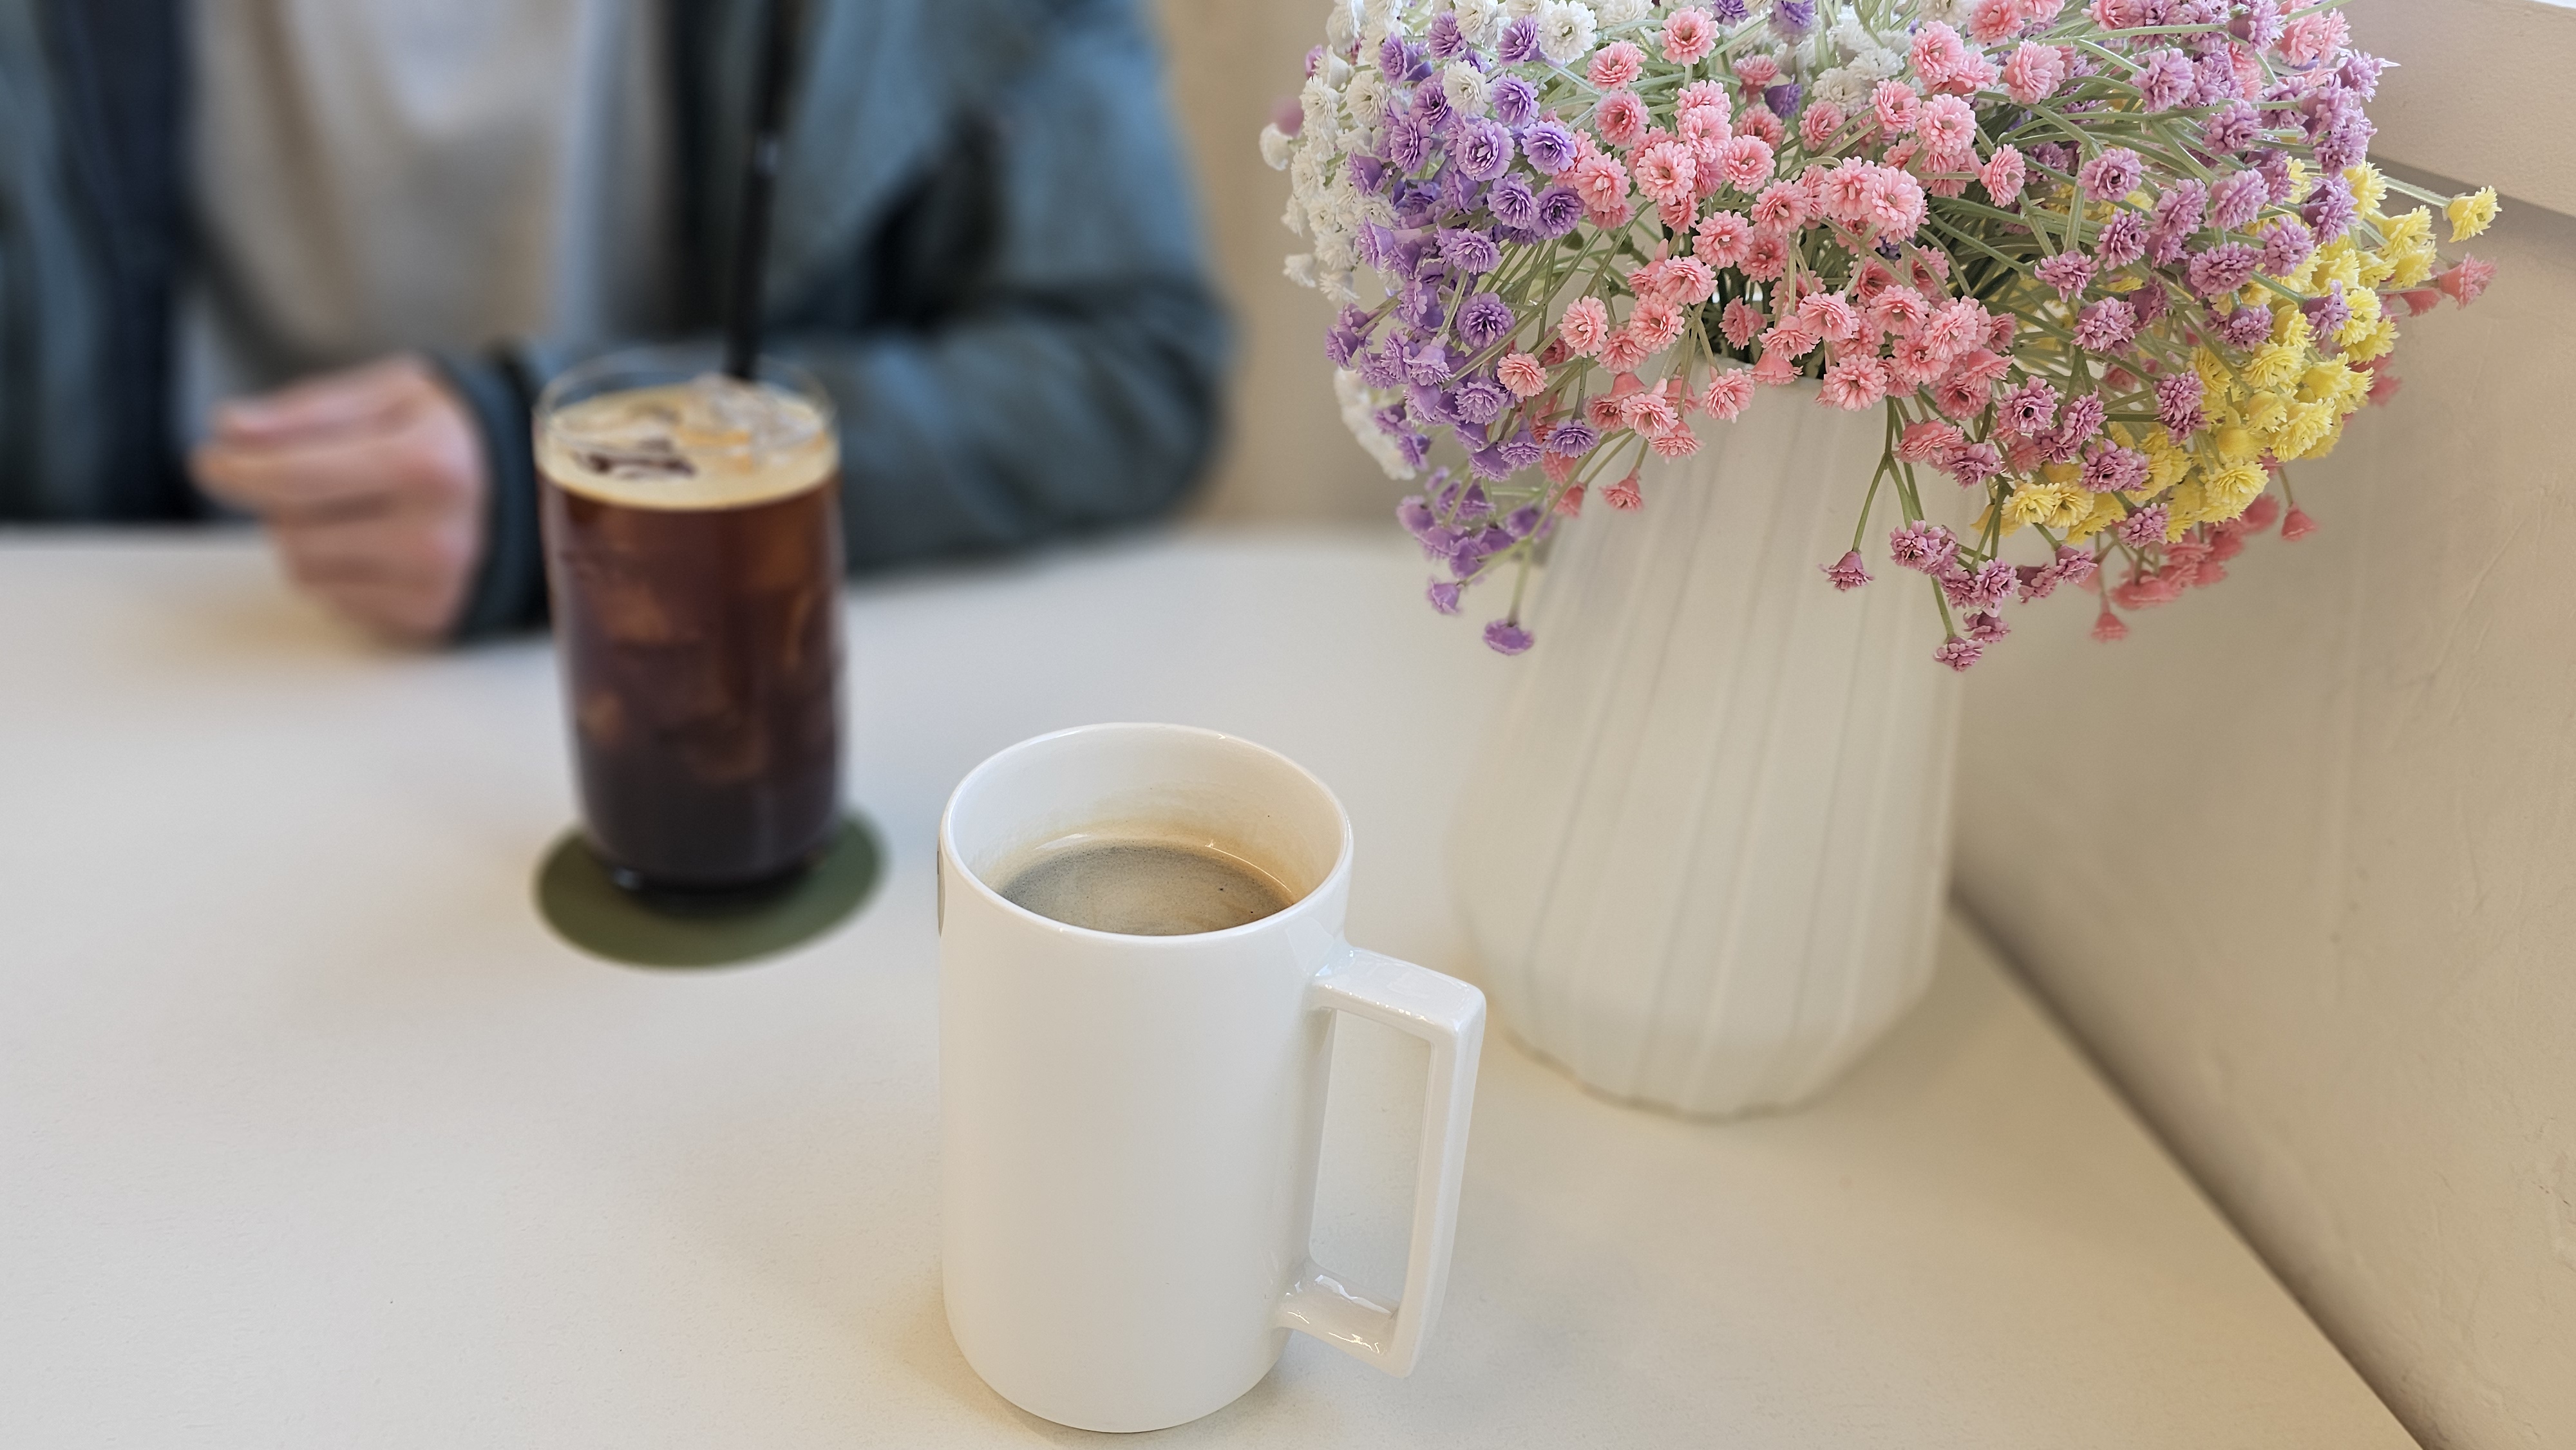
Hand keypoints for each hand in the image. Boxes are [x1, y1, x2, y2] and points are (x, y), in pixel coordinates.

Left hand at [191, 355, 487, 644]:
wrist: (532, 488)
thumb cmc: (449, 432)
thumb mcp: (392, 393)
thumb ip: (308, 410)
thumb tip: (229, 430)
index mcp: (426, 463)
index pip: (294, 476)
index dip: (237, 468)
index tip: (210, 459)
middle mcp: (435, 534)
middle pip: (290, 528)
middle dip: (284, 500)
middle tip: (321, 477)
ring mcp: (434, 584)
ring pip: (304, 571)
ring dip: (307, 538)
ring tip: (354, 511)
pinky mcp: (428, 618)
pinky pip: (333, 601)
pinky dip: (338, 571)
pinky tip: (377, 545)